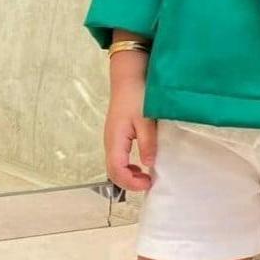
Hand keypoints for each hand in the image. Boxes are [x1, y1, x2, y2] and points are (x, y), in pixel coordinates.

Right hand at [104, 76, 157, 191]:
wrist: (128, 76)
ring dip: (128, 174)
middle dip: (129, 182)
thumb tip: (149, 164)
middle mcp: (110, 141)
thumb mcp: (145, 119)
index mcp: (115, 140)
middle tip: (148, 182)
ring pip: (115, 165)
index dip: (131, 182)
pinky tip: (141, 162)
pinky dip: (128, 165)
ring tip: (146, 175)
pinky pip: (119, 156)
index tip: (148, 183)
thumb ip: (147, 142)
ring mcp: (112, 138)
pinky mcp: (117, 134)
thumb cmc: (136, 94)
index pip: (117, 171)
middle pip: (113, 171)